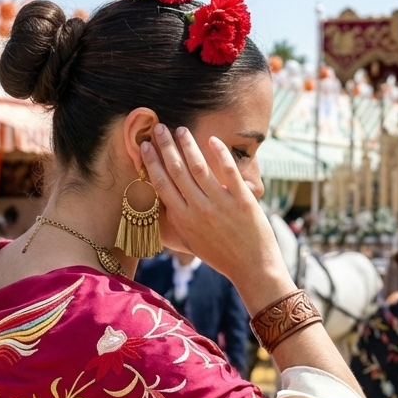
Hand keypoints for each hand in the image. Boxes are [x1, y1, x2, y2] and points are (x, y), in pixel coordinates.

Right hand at [141, 125, 294, 313]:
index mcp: (183, 220)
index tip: (145, 145)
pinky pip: (229, 172)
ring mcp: (220, 204)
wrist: (252, 269)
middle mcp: (198, 210)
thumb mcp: (191, 242)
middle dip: (165, 147)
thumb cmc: (221, 256)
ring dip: (188, 145)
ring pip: (198, 167)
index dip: (152, 163)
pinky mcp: (242, 201)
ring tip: (181, 130)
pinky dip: (220, 154)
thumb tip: (162, 204)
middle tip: (159, 128)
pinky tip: (212, 139)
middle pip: (176, 171)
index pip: (161, 184)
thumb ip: (177, 222)